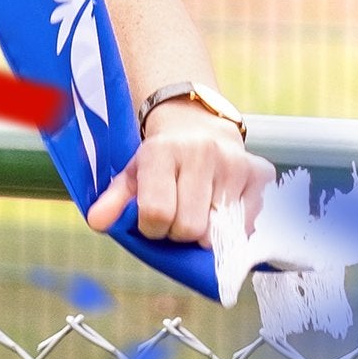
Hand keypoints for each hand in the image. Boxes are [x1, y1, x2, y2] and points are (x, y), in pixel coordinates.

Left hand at [87, 102, 274, 244]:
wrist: (198, 124)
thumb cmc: (161, 158)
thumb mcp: (131, 173)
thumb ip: (112, 200)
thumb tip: (97, 223)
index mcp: (163, 152)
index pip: (156, 212)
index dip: (152, 229)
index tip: (152, 222)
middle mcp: (201, 153)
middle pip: (189, 227)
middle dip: (178, 234)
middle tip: (176, 219)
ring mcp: (234, 162)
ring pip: (219, 230)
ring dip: (205, 232)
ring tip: (197, 211)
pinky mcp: (260, 172)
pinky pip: (247, 224)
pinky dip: (232, 227)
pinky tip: (220, 207)